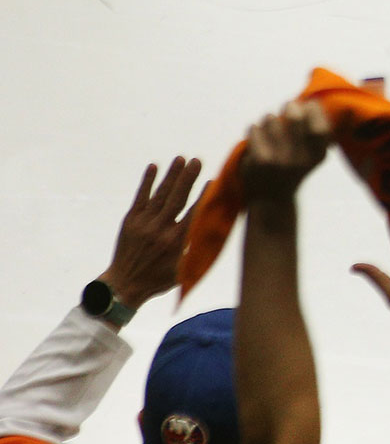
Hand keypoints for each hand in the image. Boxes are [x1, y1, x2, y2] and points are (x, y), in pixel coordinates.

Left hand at [97, 156, 202, 308]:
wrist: (123, 285)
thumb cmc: (158, 279)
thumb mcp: (182, 270)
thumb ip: (196, 251)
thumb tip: (213, 233)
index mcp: (175, 242)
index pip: (193, 214)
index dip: (203, 197)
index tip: (213, 182)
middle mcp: (159, 229)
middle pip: (177, 199)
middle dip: (188, 178)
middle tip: (197, 161)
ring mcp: (143, 223)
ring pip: (160, 195)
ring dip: (171, 175)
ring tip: (181, 158)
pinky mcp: (130, 220)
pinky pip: (140, 197)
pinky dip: (147, 182)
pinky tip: (154, 167)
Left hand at [241, 100, 331, 202]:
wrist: (272, 199)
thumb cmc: (292, 168)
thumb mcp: (310, 154)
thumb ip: (313, 130)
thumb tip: (310, 102)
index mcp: (318, 155)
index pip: (320, 124)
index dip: (312, 110)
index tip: (306, 106)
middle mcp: (302, 158)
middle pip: (295, 115)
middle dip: (289, 106)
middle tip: (287, 107)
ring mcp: (281, 159)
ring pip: (271, 118)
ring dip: (268, 119)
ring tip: (269, 130)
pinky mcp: (260, 159)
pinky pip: (255, 128)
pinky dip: (254, 129)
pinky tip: (256, 137)